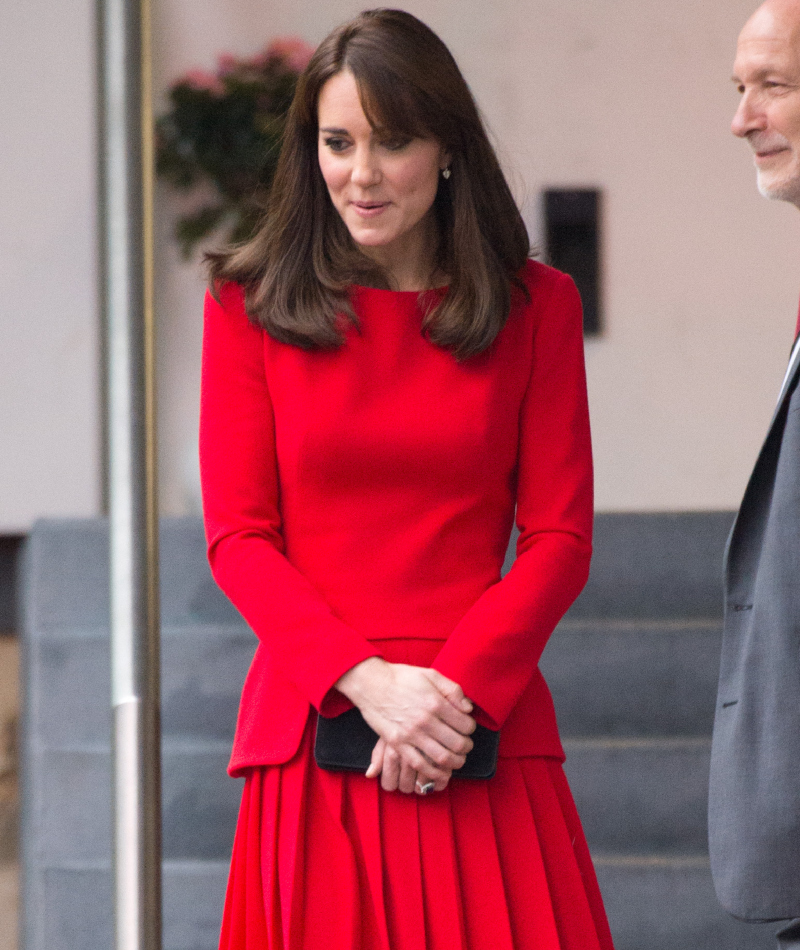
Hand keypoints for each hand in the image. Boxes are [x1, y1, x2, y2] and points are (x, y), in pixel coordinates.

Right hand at [335, 658, 475, 791]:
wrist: (371, 684)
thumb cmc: (401, 678)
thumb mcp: (430, 674)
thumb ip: (453, 689)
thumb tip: (468, 708)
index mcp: (435, 702)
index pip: (465, 724)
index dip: (471, 728)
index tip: (467, 728)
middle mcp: (425, 720)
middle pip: (457, 743)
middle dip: (466, 747)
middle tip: (466, 746)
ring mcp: (411, 734)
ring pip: (441, 757)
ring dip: (455, 762)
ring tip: (458, 759)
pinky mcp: (398, 744)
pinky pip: (419, 764)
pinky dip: (433, 773)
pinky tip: (440, 772)